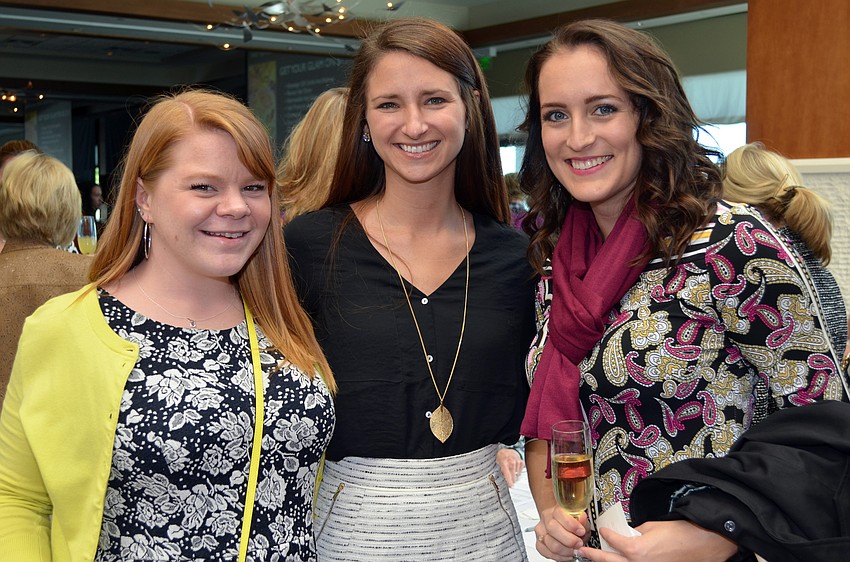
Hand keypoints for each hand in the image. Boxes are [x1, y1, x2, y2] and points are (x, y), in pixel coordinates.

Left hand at [496, 447, 524, 486]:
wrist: (507, 450)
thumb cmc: (502, 457)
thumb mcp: (498, 463)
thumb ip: (500, 471)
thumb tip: (502, 480)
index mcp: (504, 463)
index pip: (508, 475)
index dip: (510, 482)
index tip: (511, 486)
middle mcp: (511, 462)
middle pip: (514, 476)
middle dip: (512, 480)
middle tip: (511, 482)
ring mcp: (517, 462)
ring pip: (517, 474)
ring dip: (515, 476)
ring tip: (512, 473)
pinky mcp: (521, 462)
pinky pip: (521, 471)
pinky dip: (518, 472)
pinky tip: (515, 469)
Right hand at [535, 506, 589, 560]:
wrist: (564, 529)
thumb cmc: (573, 525)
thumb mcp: (581, 521)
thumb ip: (582, 520)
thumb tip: (581, 518)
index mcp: (556, 510)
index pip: (559, 514)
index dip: (571, 524)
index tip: (581, 531)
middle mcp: (546, 519)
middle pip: (553, 529)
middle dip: (569, 540)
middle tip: (578, 544)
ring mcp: (541, 531)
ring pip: (551, 544)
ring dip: (566, 551)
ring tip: (574, 551)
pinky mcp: (539, 544)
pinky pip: (548, 553)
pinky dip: (560, 557)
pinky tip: (566, 554)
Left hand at [578, 520, 737, 561]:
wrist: (702, 543)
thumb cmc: (681, 533)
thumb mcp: (652, 526)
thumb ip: (635, 531)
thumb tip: (627, 533)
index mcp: (636, 549)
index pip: (613, 541)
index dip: (605, 534)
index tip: (602, 530)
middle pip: (608, 561)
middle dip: (593, 555)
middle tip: (583, 551)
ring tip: (596, 558)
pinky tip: (619, 561)